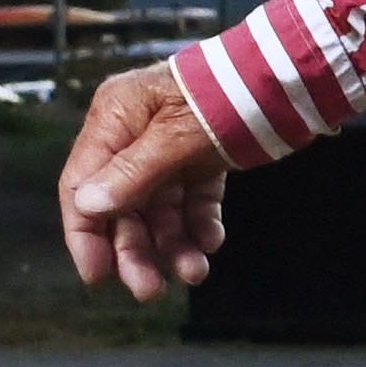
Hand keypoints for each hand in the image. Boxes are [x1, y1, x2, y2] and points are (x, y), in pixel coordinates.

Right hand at [59, 63, 229, 300]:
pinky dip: (199, 224)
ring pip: (160, 210)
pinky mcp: (203, 158)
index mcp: (114, 118)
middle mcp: (134, 135)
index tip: (97, 275)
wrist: (283, 75)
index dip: (85, 233)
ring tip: (195, 272)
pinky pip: (193, 201)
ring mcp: (169, 148)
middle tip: (150, 291)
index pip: (81, 184)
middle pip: (122, 206)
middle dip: (136, 250)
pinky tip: (212, 242)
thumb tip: (87, 207)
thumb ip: (133, 174)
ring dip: (172, 244)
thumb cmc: (222, 95)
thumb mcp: (176, 137)